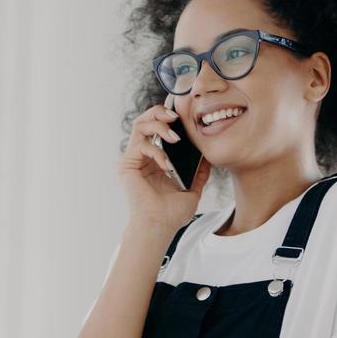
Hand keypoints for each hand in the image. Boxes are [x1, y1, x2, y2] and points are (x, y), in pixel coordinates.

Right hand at [118, 92, 211, 235]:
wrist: (160, 227)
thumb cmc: (172, 214)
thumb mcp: (192, 190)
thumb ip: (199, 174)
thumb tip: (209, 159)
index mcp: (155, 159)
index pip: (159, 128)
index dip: (167, 115)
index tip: (182, 109)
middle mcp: (142, 156)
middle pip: (145, 120)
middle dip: (160, 112)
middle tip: (176, 115)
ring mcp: (133, 159)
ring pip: (140, 126)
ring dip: (158, 125)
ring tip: (174, 135)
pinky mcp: (127, 165)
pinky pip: (140, 145)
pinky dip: (156, 150)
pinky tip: (167, 164)